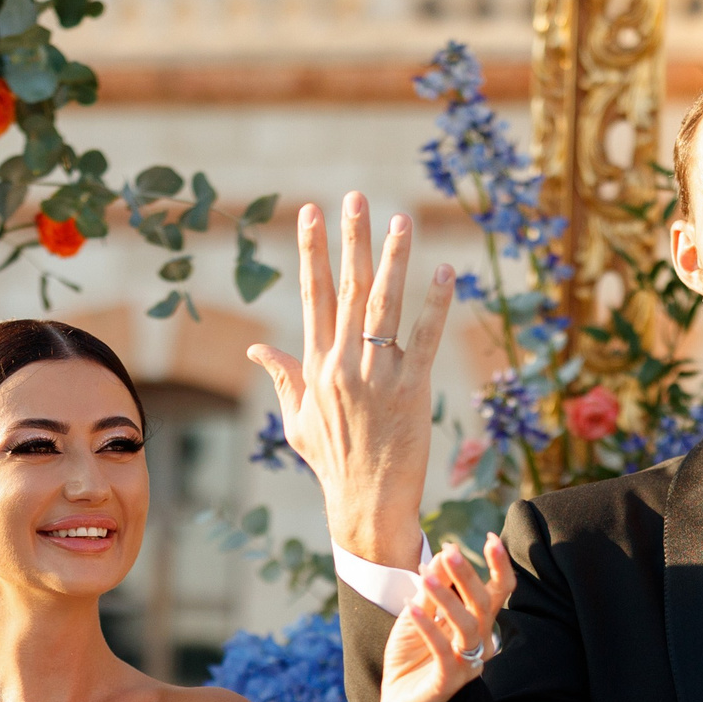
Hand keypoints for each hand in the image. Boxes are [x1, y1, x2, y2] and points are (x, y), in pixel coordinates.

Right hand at [247, 194, 455, 567]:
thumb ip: (284, 377)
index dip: (312, 251)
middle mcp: (343, 364)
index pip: (313, 295)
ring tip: (402, 220)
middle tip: (355, 197)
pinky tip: (444, 274)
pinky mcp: (411, 390)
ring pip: (385, 306)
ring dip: (395, 260)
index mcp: (316, 365)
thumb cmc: (332, 464)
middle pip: (347, 289)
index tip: (311, 213)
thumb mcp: (297, 421)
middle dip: (351, 239)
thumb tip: (258, 347)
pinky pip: (424, 339)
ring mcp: (377, 375)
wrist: (365, 504)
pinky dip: (435, 305)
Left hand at [379, 535, 513, 701]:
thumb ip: (432, 589)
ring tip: (424, 576)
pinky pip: (444, 653)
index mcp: (477, 625)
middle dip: (468, 575)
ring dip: (446, 598)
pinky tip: (412, 609)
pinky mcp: (449, 682)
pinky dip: (428, 629)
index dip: (500, 566)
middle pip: (483, 604)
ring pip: (467, 626)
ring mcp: (468, 665)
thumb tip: (445, 554)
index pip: (497, 593)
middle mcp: (480, 643)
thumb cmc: (410, 656)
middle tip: (449, 550)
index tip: (492, 537)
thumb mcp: (418, 614)